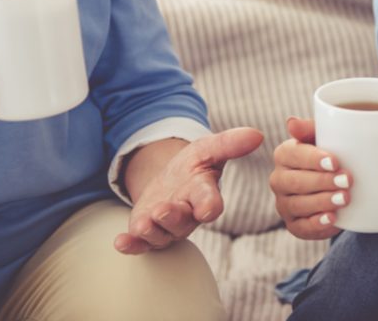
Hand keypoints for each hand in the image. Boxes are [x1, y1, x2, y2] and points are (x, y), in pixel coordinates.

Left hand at [114, 127, 263, 254]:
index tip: (209, 209)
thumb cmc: (193, 167)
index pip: (210, 201)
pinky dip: (131, 244)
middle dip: (172, 217)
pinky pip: (140, 244)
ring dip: (150, 231)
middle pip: (182, 221)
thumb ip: (230, 143)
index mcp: (203, 194)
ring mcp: (167, 226)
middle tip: (162, 210)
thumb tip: (257, 134)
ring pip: (161, 234)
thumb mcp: (207, 149)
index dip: (210, 205)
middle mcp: (187, 214)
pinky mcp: (147, 233)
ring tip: (141, 223)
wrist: (170, 182)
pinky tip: (120, 242)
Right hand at [268, 117, 348, 239]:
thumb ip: (309, 128)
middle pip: (295, 182)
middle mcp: (279, 179)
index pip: (292, 155)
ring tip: (345, 199)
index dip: (313, 159)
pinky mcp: (294, 224)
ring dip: (322, 202)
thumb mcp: (325, 137)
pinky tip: (333, 219)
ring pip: (298, 205)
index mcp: (284, 154)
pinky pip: (301, 227)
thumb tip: (291, 122)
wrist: (340, 183)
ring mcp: (284, 204)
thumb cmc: (332, 154)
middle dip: (322, 182)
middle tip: (347, 180)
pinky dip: (317, 224)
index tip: (336, 161)